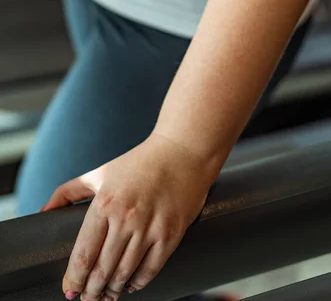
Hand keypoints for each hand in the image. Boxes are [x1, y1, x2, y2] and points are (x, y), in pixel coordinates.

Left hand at [41, 133, 215, 300]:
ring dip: (112, 291)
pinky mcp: (171, 233)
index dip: (73, 279)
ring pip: (125, 274)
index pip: (83, 255)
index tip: (69, 290)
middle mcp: (126, 218)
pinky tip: (130, 284)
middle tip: (86, 299)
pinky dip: (138, 282)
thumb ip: (68, 192)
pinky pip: (150, 269)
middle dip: (90, 291)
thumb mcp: (99, 173)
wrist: (182, 150)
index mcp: (105, 204)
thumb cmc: (139, 162)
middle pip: (102, 270)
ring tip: (106, 296)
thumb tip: (42, 212)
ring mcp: (150, 227)